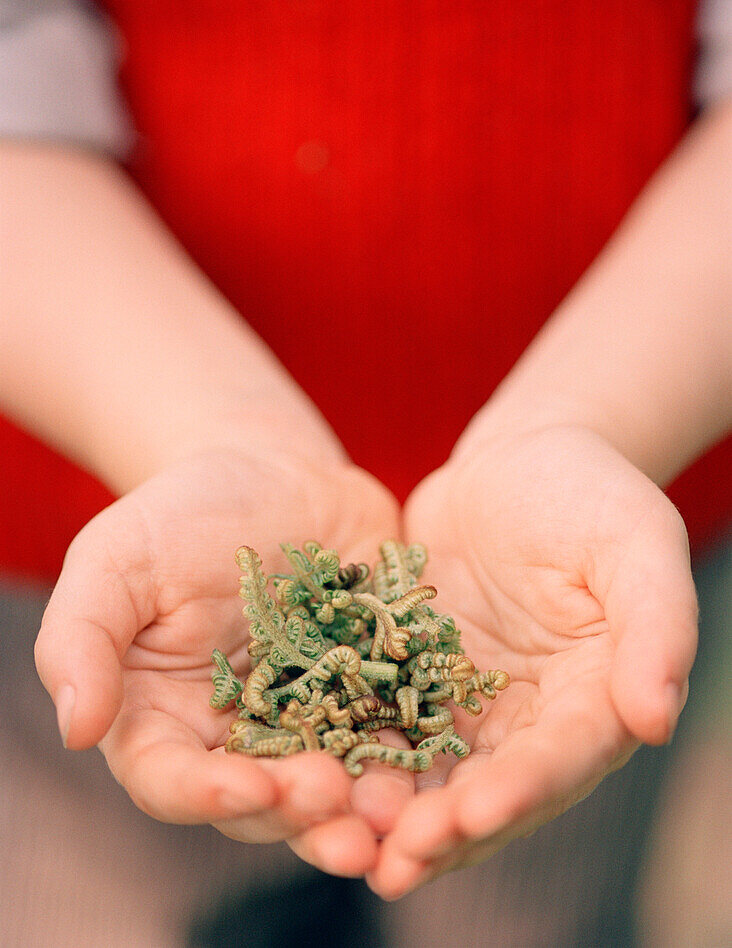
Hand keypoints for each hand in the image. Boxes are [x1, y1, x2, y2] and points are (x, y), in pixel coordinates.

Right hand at [34, 443, 398, 869]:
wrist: (274, 474)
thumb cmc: (180, 513)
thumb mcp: (118, 559)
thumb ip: (83, 637)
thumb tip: (75, 727)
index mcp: (164, 722)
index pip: (174, 780)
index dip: (206, 794)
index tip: (247, 785)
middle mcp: (239, 740)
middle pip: (264, 799)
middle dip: (299, 815)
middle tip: (336, 813)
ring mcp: (312, 722)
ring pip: (335, 785)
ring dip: (363, 810)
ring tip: (397, 816)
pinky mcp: (373, 695)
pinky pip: (396, 733)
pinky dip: (415, 754)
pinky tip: (441, 762)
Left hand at [367, 425, 697, 896]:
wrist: (520, 459)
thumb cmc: (592, 495)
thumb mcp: (636, 544)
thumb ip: (657, 624)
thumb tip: (657, 716)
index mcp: (595, 698)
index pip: (561, 757)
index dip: (521, 790)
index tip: (474, 813)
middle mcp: (531, 718)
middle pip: (490, 788)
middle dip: (445, 829)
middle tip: (396, 861)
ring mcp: (468, 701)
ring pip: (430, 773)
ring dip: (391, 812)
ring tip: (344, 839)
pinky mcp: (415, 676)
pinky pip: (382, 722)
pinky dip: (352, 754)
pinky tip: (310, 775)